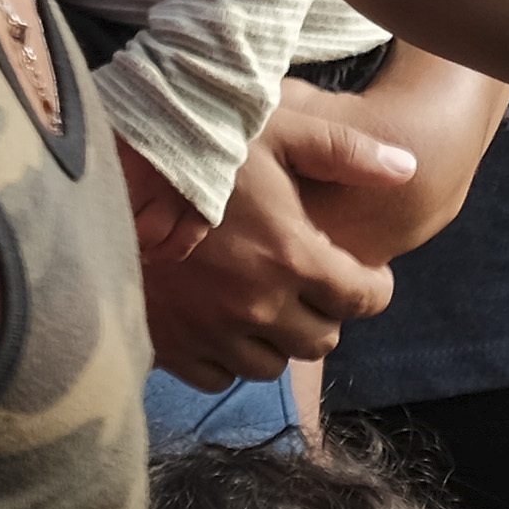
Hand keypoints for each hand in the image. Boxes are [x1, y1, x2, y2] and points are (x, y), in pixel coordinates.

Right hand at [128, 114, 407, 388]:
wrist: (100, 172)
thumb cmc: (195, 146)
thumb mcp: (276, 131)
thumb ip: (345, 150)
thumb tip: (408, 169)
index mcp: (291, 255)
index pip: (363, 299)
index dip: (372, 287)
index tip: (364, 275)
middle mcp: (257, 304)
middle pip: (321, 340)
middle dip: (324, 314)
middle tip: (308, 286)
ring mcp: (210, 331)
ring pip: (270, 365)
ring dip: (276, 340)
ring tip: (263, 305)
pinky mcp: (168, 344)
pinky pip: (217, 376)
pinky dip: (226, 357)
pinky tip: (219, 323)